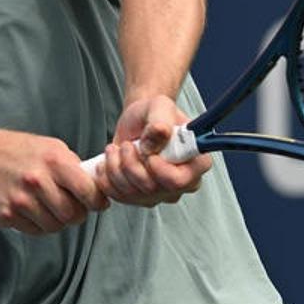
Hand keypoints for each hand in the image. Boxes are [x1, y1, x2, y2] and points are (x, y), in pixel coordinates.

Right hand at [0, 129, 108, 235]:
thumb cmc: (20, 151)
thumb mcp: (51, 147)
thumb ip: (73, 167)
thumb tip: (97, 187)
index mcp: (53, 160)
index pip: (87, 191)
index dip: (97, 201)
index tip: (98, 203)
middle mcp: (37, 180)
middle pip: (72, 215)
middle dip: (77, 214)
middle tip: (73, 206)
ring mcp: (20, 199)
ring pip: (55, 226)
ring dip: (57, 220)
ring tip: (50, 206)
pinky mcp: (7, 214)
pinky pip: (35, 231)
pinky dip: (38, 224)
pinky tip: (33, 209)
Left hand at [94, 96, 212, 206]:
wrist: (137, 121)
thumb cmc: (153, 114)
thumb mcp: (160, 106)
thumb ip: (161, 119)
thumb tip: (159, 133)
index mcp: (196, 162)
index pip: (181, 181)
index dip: (161, 171)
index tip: (148, 154)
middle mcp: (181, 182)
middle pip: (152, 189)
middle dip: (131, 165)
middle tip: (127, 145)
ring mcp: (160, 192)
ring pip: (132, 194)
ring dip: (116, 168)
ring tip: (117, 149)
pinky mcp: (140, 197)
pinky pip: (119, 197)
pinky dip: (107, 178)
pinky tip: (110, 161)